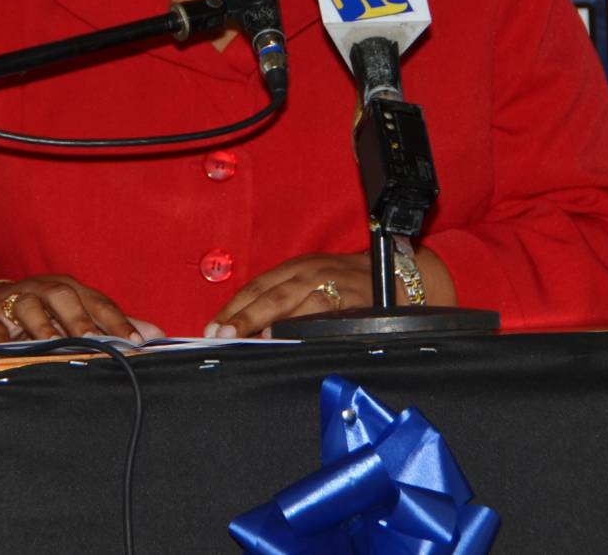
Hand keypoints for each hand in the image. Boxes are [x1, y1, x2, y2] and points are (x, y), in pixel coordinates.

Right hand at [0, 270, 155, 345]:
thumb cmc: (41, 313)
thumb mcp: (75, 313)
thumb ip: (112, 324)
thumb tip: (156, 335)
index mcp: (69, 289)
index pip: (98, 302)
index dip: (117, 320)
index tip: (137, 342)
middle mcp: (44, 290)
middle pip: (64, 298)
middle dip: (81, 320)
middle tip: (96, 341)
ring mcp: (13, 301)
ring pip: (29, 307)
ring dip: (42, 325)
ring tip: (54, 344)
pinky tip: (7, 350)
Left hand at [204, 253, 373, 338]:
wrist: (395, 275)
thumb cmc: (345, 284)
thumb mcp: (311, 282)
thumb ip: (282, 302)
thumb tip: (245, 331)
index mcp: (294, 267)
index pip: (255, 287)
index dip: (232, 309)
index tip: (212, 329)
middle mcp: (309, 272)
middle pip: (268, 294)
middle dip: (242, 317)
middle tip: (221, 336)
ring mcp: (329, 284)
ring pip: (291, 302)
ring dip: (265, 321)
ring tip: (246, 340)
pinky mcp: (351, 300)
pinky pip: (322, 313)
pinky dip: (302, 325)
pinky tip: (286, 338)